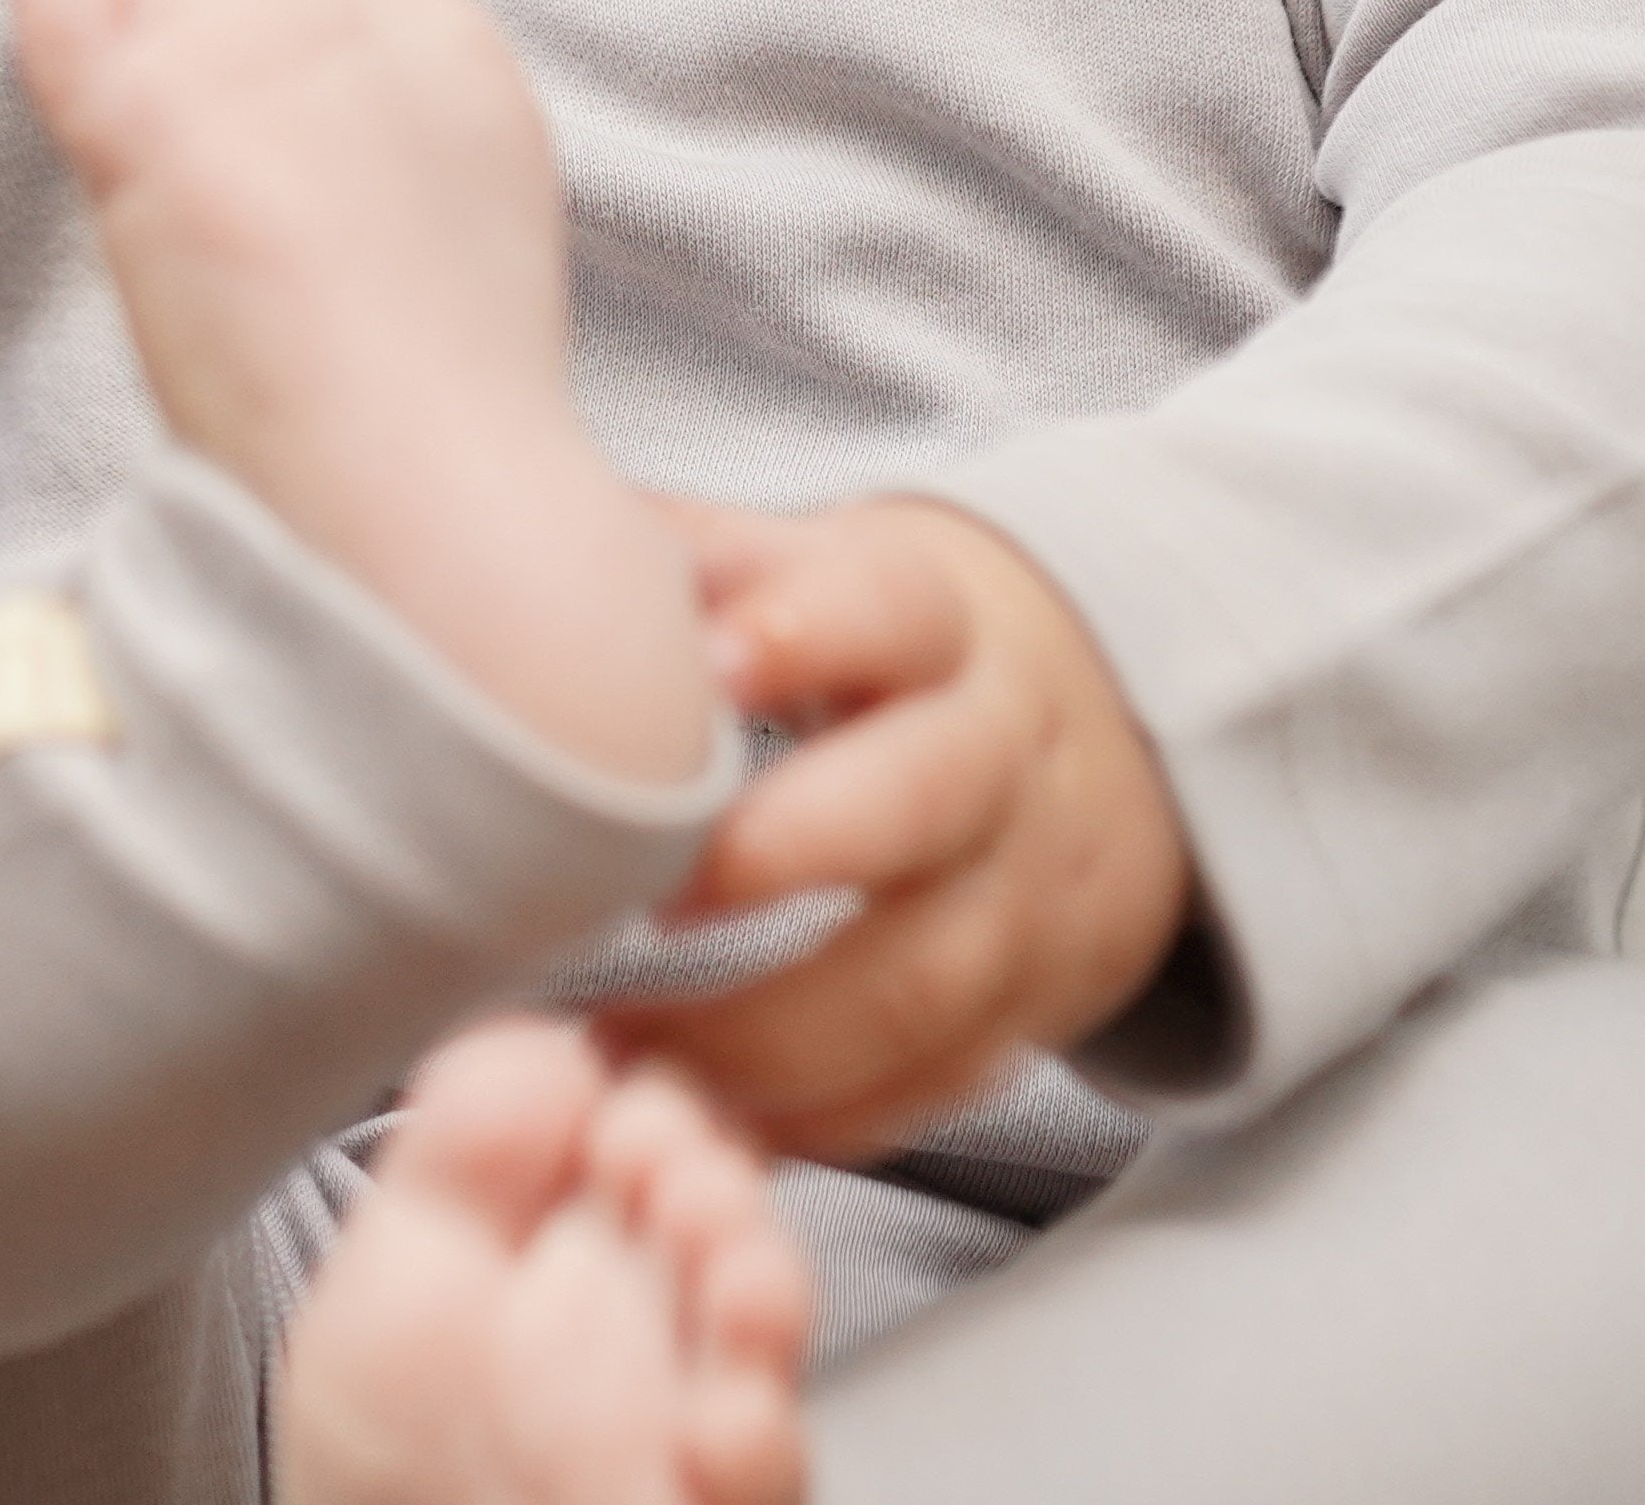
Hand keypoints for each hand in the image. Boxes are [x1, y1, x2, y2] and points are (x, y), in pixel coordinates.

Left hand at [596, 498, 1193, 1165]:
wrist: (1104, 721)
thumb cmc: (896, 646)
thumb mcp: (825, 564)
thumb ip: (701, 555)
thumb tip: (540, 520)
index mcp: (938, 619)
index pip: (891, 606)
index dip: (807, 628)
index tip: (710, 667)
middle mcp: (999, 750)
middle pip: (920, 801)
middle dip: (776, 854)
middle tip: (641, 898)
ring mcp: (1030, 888)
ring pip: (921, 979)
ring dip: (765, 1040)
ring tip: (626, 1058)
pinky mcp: (1035, 1005)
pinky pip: (934, 1084)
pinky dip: (819, 1121)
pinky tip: (706, 1125)